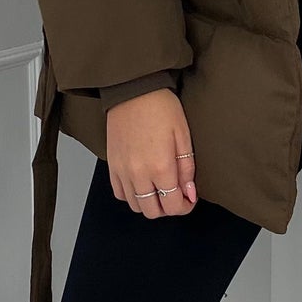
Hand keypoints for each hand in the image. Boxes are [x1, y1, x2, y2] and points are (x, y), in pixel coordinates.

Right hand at [105, 88, 198, 218]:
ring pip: (136, 206)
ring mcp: (122, 171)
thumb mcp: (183, 135)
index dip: (184, 207)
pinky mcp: (112, 165)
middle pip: (152, 211)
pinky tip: (142, 183)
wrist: (133, 90)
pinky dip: (132, 195)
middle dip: (168, 208)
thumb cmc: (161, 108)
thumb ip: (186, 169)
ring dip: (150, 203)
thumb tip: (190, 193)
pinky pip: (120, 193)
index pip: (172, 206)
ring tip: (160, 188)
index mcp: (160, 167)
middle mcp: (138, 174)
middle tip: (176, 194)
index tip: (189, 199)